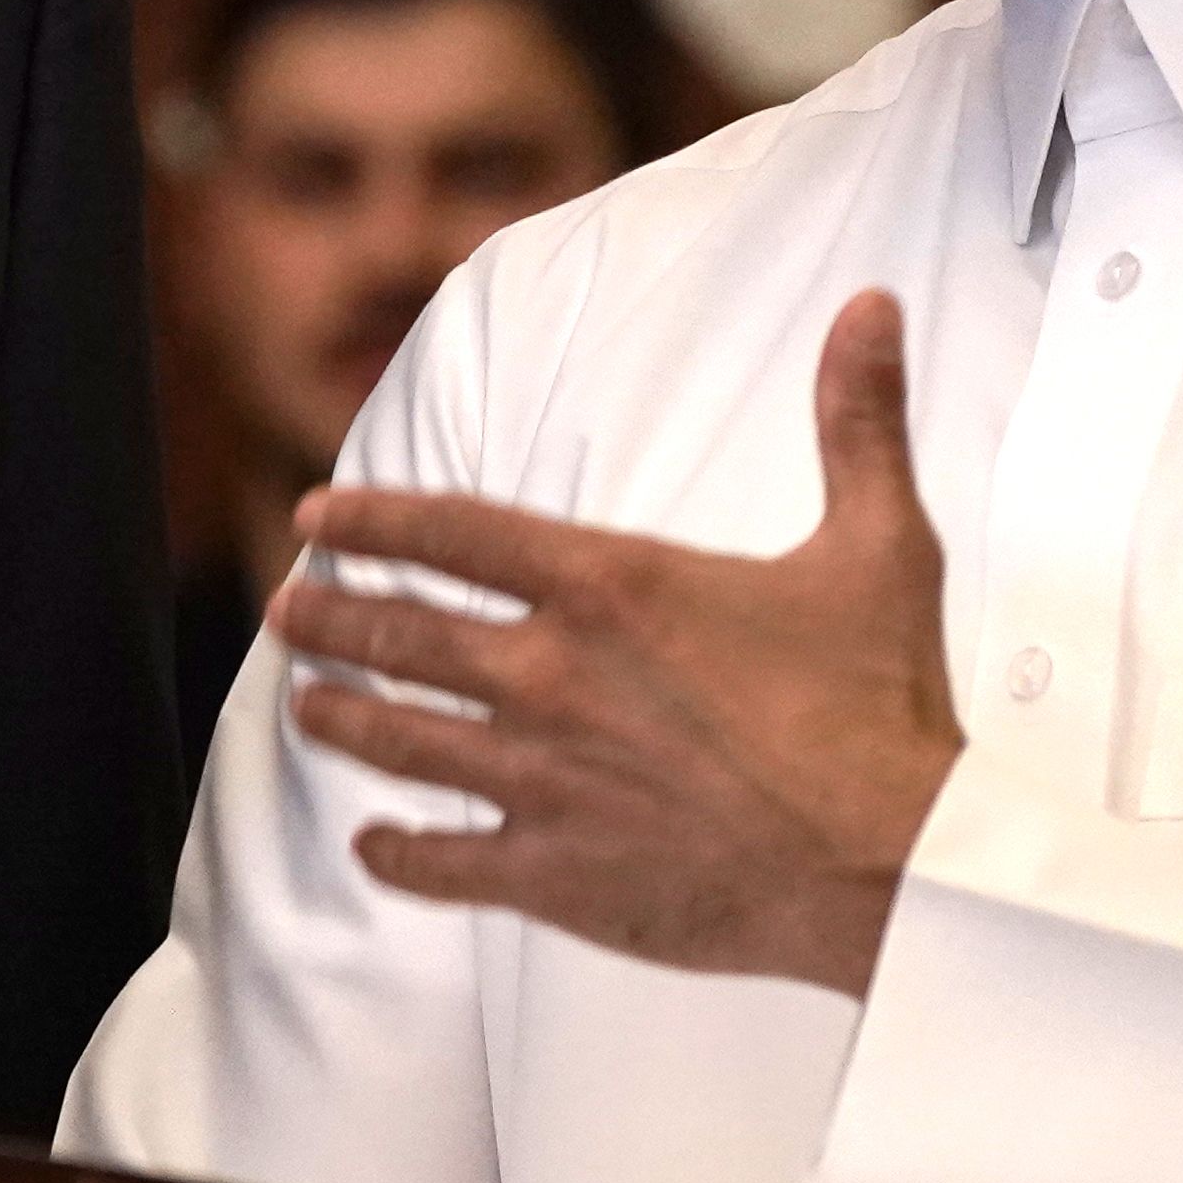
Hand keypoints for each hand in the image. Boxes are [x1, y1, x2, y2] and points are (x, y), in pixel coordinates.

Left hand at [270, 290, 963, 995]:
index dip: (375, 517)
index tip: (317, 515)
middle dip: (331, 615)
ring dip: (341, 718)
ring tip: (306, 705)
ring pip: (400, 740)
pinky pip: (442, 862)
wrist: (893, 862)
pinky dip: (396, 851)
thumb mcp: (878, 543)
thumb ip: (856, 420)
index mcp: (610, 586)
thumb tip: (871, 308)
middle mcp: (554, 675)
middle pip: (402, 632)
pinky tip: (371, 844)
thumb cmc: (882, 707)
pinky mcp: (558, 874)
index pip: (453, 531)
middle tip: (289, 610)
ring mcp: (545, 779)